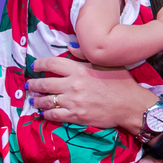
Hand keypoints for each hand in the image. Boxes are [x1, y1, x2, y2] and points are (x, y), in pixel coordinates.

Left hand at [27, 56, 157, 130]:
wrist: (131, 105)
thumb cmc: (122, 83)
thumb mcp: (107, 63)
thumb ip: (85, 54)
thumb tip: (70, 46)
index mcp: (80, 70)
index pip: (52, 64)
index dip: (40, 64)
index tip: (35, 66)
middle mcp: (74, 85)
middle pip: (44, 84)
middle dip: (34, 85)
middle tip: (30, 86)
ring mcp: (74, 102)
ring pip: (46, 101)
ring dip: (37, 101)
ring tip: (34, 100)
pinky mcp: (76, 116)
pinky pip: (54, 116)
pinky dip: (46, 115)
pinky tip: (44, 114)